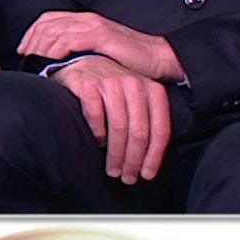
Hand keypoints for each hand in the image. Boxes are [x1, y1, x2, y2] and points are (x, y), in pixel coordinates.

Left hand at [20, 11, 184, 82]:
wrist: (157, 57)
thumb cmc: (128, 60)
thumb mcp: (97, 52)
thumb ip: (78, 52)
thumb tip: (55, 65)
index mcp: (83, 20)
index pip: (48, 20)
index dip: (31, 33)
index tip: (23, 50)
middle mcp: (85, 19)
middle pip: (47, 24)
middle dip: (31, 41)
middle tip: (23, 59)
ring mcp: (93, 25)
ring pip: (55, 32)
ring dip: (40, 48)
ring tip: (34, 64)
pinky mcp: (101, 35)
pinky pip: (70, 40)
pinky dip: (56, 50)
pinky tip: (50, 61)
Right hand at [50, 56, 172, 183]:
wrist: (80, 62)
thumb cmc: (110, 88)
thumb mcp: (135, 99)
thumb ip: (146, 120)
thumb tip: (149, 159)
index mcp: (152, 89)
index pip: (159, 129)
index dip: (154, 157)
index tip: (146, 175)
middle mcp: (134, 83)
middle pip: (139, 132)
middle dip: (133, 160)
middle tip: (126, 177)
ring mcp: (110, 82)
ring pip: (119, 127)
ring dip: (115, 154)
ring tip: (112, 169)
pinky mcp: (88, 83)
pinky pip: (96, 115)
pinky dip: (97, 133)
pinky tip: (97, 142)